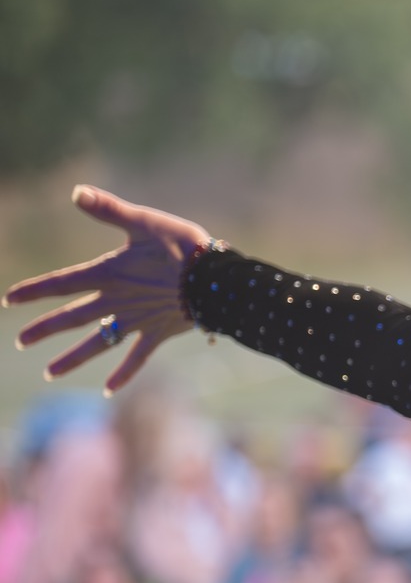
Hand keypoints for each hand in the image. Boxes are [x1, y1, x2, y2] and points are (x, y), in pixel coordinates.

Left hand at [4, 185, 212, 393]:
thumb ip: (109, 210)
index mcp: (109, 274)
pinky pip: (136, 357)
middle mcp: (117, 301)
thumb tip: (76, 192)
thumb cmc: (183, 247)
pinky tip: (108, 390)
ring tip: (50, 373)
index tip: (8, 300)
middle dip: (44, 329)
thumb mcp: (144, 222)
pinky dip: (123, 374)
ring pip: (98, 342)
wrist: (217, 280)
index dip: (33, 291)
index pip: (62, 282)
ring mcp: (136, 320)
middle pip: (72, 317)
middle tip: (20, 341)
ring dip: (72, 358)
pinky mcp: (158, 332)